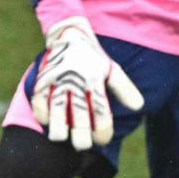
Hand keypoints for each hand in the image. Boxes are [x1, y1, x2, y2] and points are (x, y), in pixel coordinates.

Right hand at [32, 17, 144, 148]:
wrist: (69, 33)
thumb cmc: (92, 58)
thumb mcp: (111, 69)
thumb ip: (124, 88)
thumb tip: (139, 107)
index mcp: (96, 82)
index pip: (101, 113)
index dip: (103, 132)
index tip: (101, 140)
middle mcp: (78, 82)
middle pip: (79, 118)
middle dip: (81, 138)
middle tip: (81, 144)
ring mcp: (59, 81)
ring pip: (57, 112)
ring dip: (58, 130)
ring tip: (61, 138)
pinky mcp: (43, 79)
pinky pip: (39, 101)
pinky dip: (41, 114)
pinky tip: (46, 121)